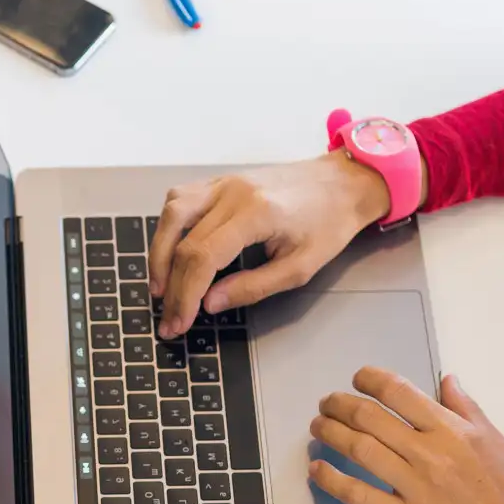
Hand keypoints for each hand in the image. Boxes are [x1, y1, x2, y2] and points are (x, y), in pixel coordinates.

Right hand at [148, 152, 397, 338]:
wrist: (343, 182)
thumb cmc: (329, 224)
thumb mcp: (300, 268)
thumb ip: (253, 287)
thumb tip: (210, 303)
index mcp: (256, 213)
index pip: (202, 256)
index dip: (185, 294)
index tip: (180, 322)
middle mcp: (233, 192)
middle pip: (182, 240)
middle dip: (170, 284)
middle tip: (169, 317)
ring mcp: (224, 182)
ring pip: (172, 213)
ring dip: (159, 252)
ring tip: (161, 286)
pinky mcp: (221, 181)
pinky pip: (180, 199)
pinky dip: (169, 227)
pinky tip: (171, 251)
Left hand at [307, 368, 503, 503]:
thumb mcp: (494, 439)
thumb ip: (466, 408)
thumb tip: (446, 379)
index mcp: (450, 429)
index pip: (398, 392)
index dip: (369, 379)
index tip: (357, 379)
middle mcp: (427, 452)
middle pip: (370, 418)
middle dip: (340, 404)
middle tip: (327, 403)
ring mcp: (413, 485)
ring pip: (359, 450)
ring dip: (330, 433)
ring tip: (318, 427)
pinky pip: (358, 495)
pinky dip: (331, 480)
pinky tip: (316, 469)